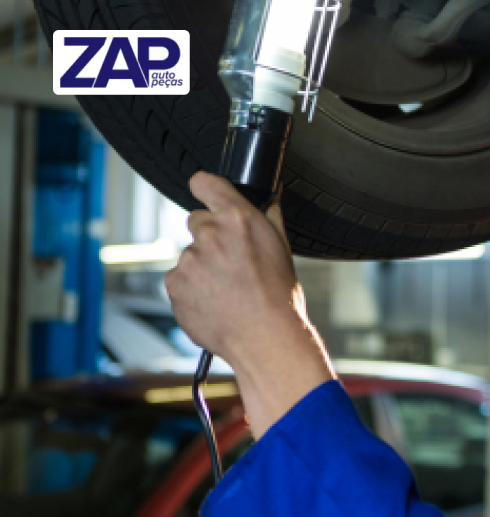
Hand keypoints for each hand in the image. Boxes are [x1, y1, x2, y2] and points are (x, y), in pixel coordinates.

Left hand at [165, 171, 332, 438]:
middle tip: (232, 262)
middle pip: (198, 221)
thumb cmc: (279, 298)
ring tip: (227, 289)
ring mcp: (188, 261)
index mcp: (239, 219)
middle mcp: (209, 235)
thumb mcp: (283, 249)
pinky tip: (214, 302)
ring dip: (203, 267)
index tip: (206, 193)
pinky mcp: (174, 285)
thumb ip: (270, 215)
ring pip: (190, 254)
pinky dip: (192, 289)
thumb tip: (269, 195)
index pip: (205, 182)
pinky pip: (180, 279)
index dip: (206, 188)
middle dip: (212, 236)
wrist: (265, 339)